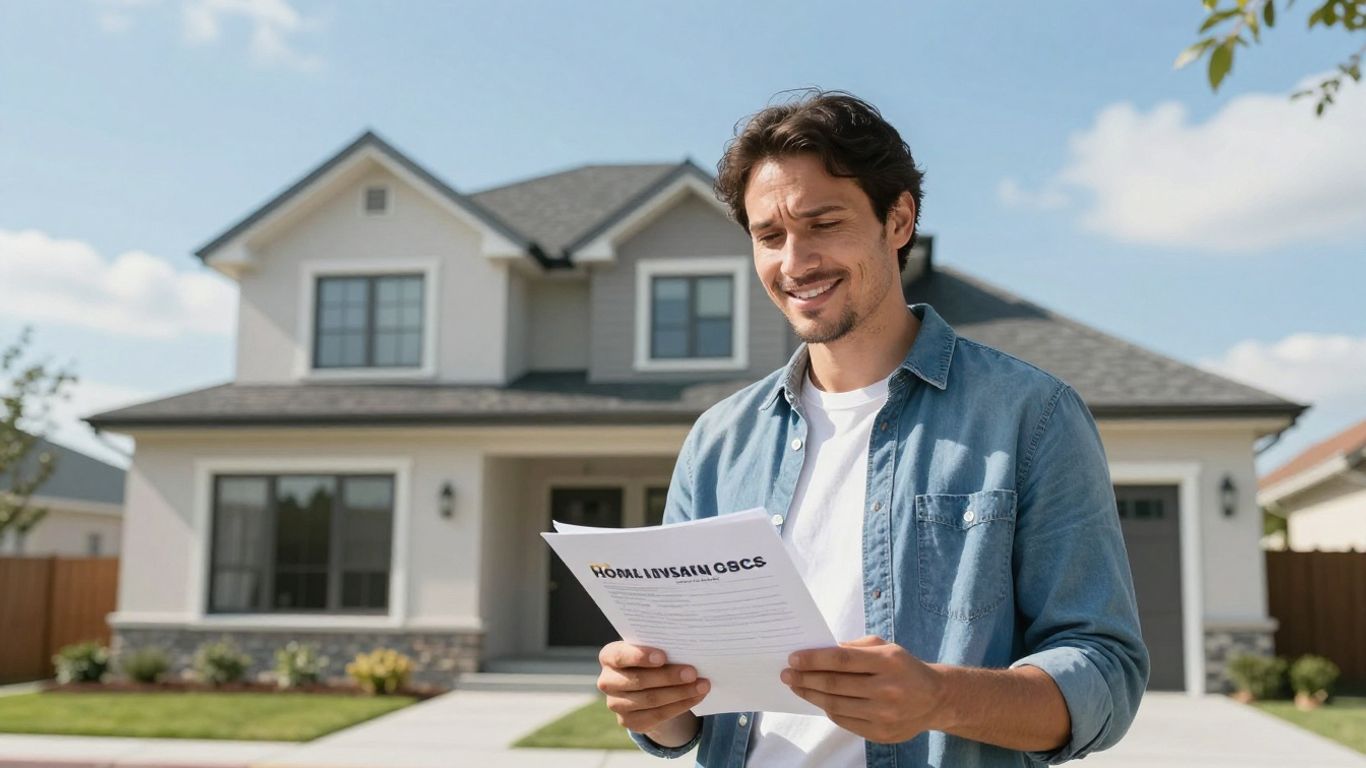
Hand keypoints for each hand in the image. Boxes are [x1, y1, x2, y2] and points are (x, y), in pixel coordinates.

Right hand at [597, 641, 709, 746]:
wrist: (645, 684)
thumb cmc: (650, 658)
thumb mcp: (649, 649)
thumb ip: (660, 647)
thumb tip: (688, 649)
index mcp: (609, 657)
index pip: (620, 656)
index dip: (640, 657)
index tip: (663, 656)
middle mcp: (608, 682)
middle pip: (639, 681)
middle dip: (669, 677)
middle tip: (693, 672)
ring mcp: (616, 704)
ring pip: (651, 699)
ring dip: (680, 693)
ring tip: (702, 685)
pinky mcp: (630, 721)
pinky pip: (658, 715)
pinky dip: (681, 705)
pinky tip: (696, 697)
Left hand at [782, 635, 945, 743]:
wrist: (935, 699)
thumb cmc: (904, 668)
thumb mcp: (886, 647)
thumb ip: (855, 647)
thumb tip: (820, 651)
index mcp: (888, 662)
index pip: (842, 659)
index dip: (814, 659)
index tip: (793, 658)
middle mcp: (887, 689)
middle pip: (835, 684)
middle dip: (806, 678)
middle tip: (786, 674)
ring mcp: (884, 714)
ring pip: (836, 705)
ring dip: (810, 695)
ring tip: (797, 686)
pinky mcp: (881, 733)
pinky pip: (844, 721)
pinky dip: (828, 709)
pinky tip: (819, 700)